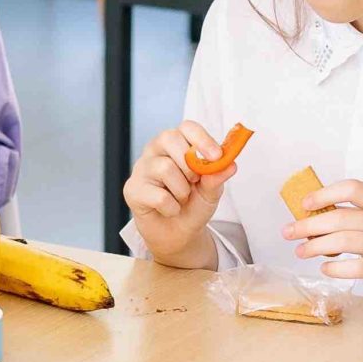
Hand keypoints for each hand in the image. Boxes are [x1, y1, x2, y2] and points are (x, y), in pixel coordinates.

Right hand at [122, 120, 233, 265]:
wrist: (178, 234)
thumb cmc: (192, 205)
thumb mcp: (211, 191)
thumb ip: (217, 177)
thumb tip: (230, 165)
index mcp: (177, 144)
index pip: (187, 127)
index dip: (202, 139)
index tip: (216, 156)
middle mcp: (156, 151)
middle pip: (169, 138)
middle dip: (190, 164)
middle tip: (195, 181)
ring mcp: (141, 168)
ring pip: (164, 167)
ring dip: (182, 190)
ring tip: (181, 198)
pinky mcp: (132, 189)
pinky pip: (158, 195)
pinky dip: (171, 207)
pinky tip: (169, 209)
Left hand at [279, 179, 362, 312]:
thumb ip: (351, 219)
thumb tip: (307, 218)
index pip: (353, 188)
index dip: (325, 193)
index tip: (303, 204)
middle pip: (342, 217)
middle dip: (309, 225)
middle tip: (288, 233)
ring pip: (344, 240)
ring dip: (315, 246)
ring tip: (300, 252)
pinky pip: (355, 267)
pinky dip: (334, 268)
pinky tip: (324, 268)